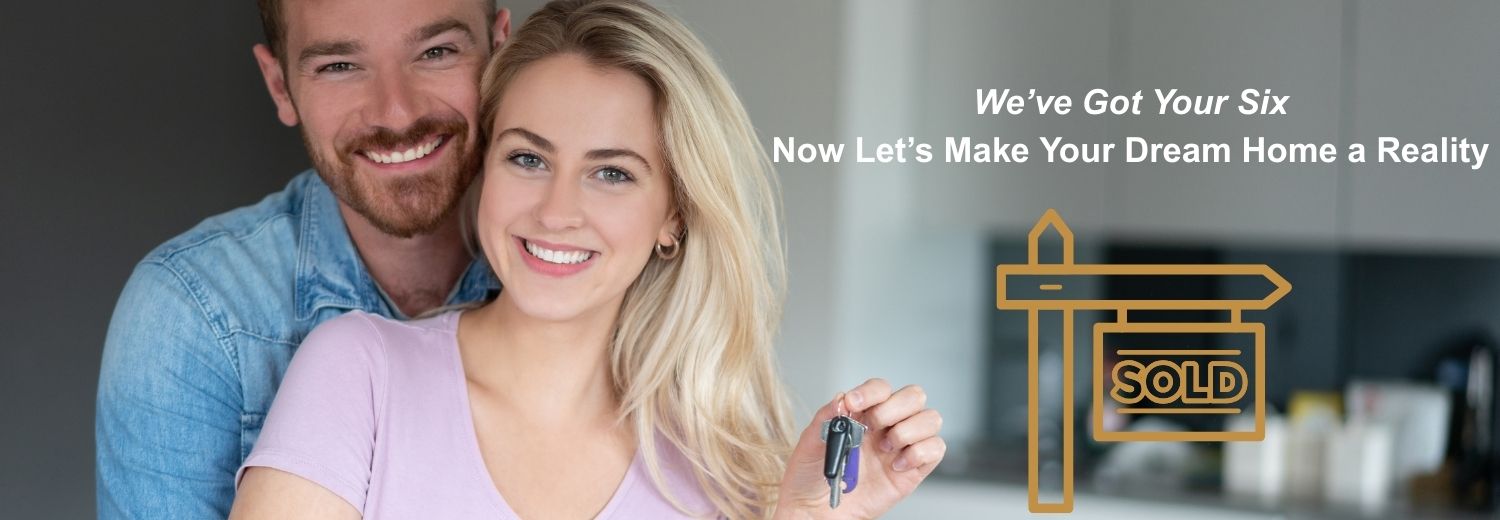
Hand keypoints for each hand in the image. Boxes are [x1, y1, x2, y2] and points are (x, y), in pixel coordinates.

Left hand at [774, 379, 945, 519]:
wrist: (816, 510)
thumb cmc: (811, 476)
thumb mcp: (811, 441)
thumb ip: (827, 416)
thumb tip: (842, 398)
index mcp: (863, 414)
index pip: (880, 388)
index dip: (871, 392)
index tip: (854, 404)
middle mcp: (887, 426)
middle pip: (913, 396)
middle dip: (894, 408)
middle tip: (872, 427)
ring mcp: (902, 446)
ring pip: (930, 419)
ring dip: (908, 430)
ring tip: (885, 448)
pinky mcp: (913, 470)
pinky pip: (936, 449)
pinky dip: (919, 453)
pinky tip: (895, 465)